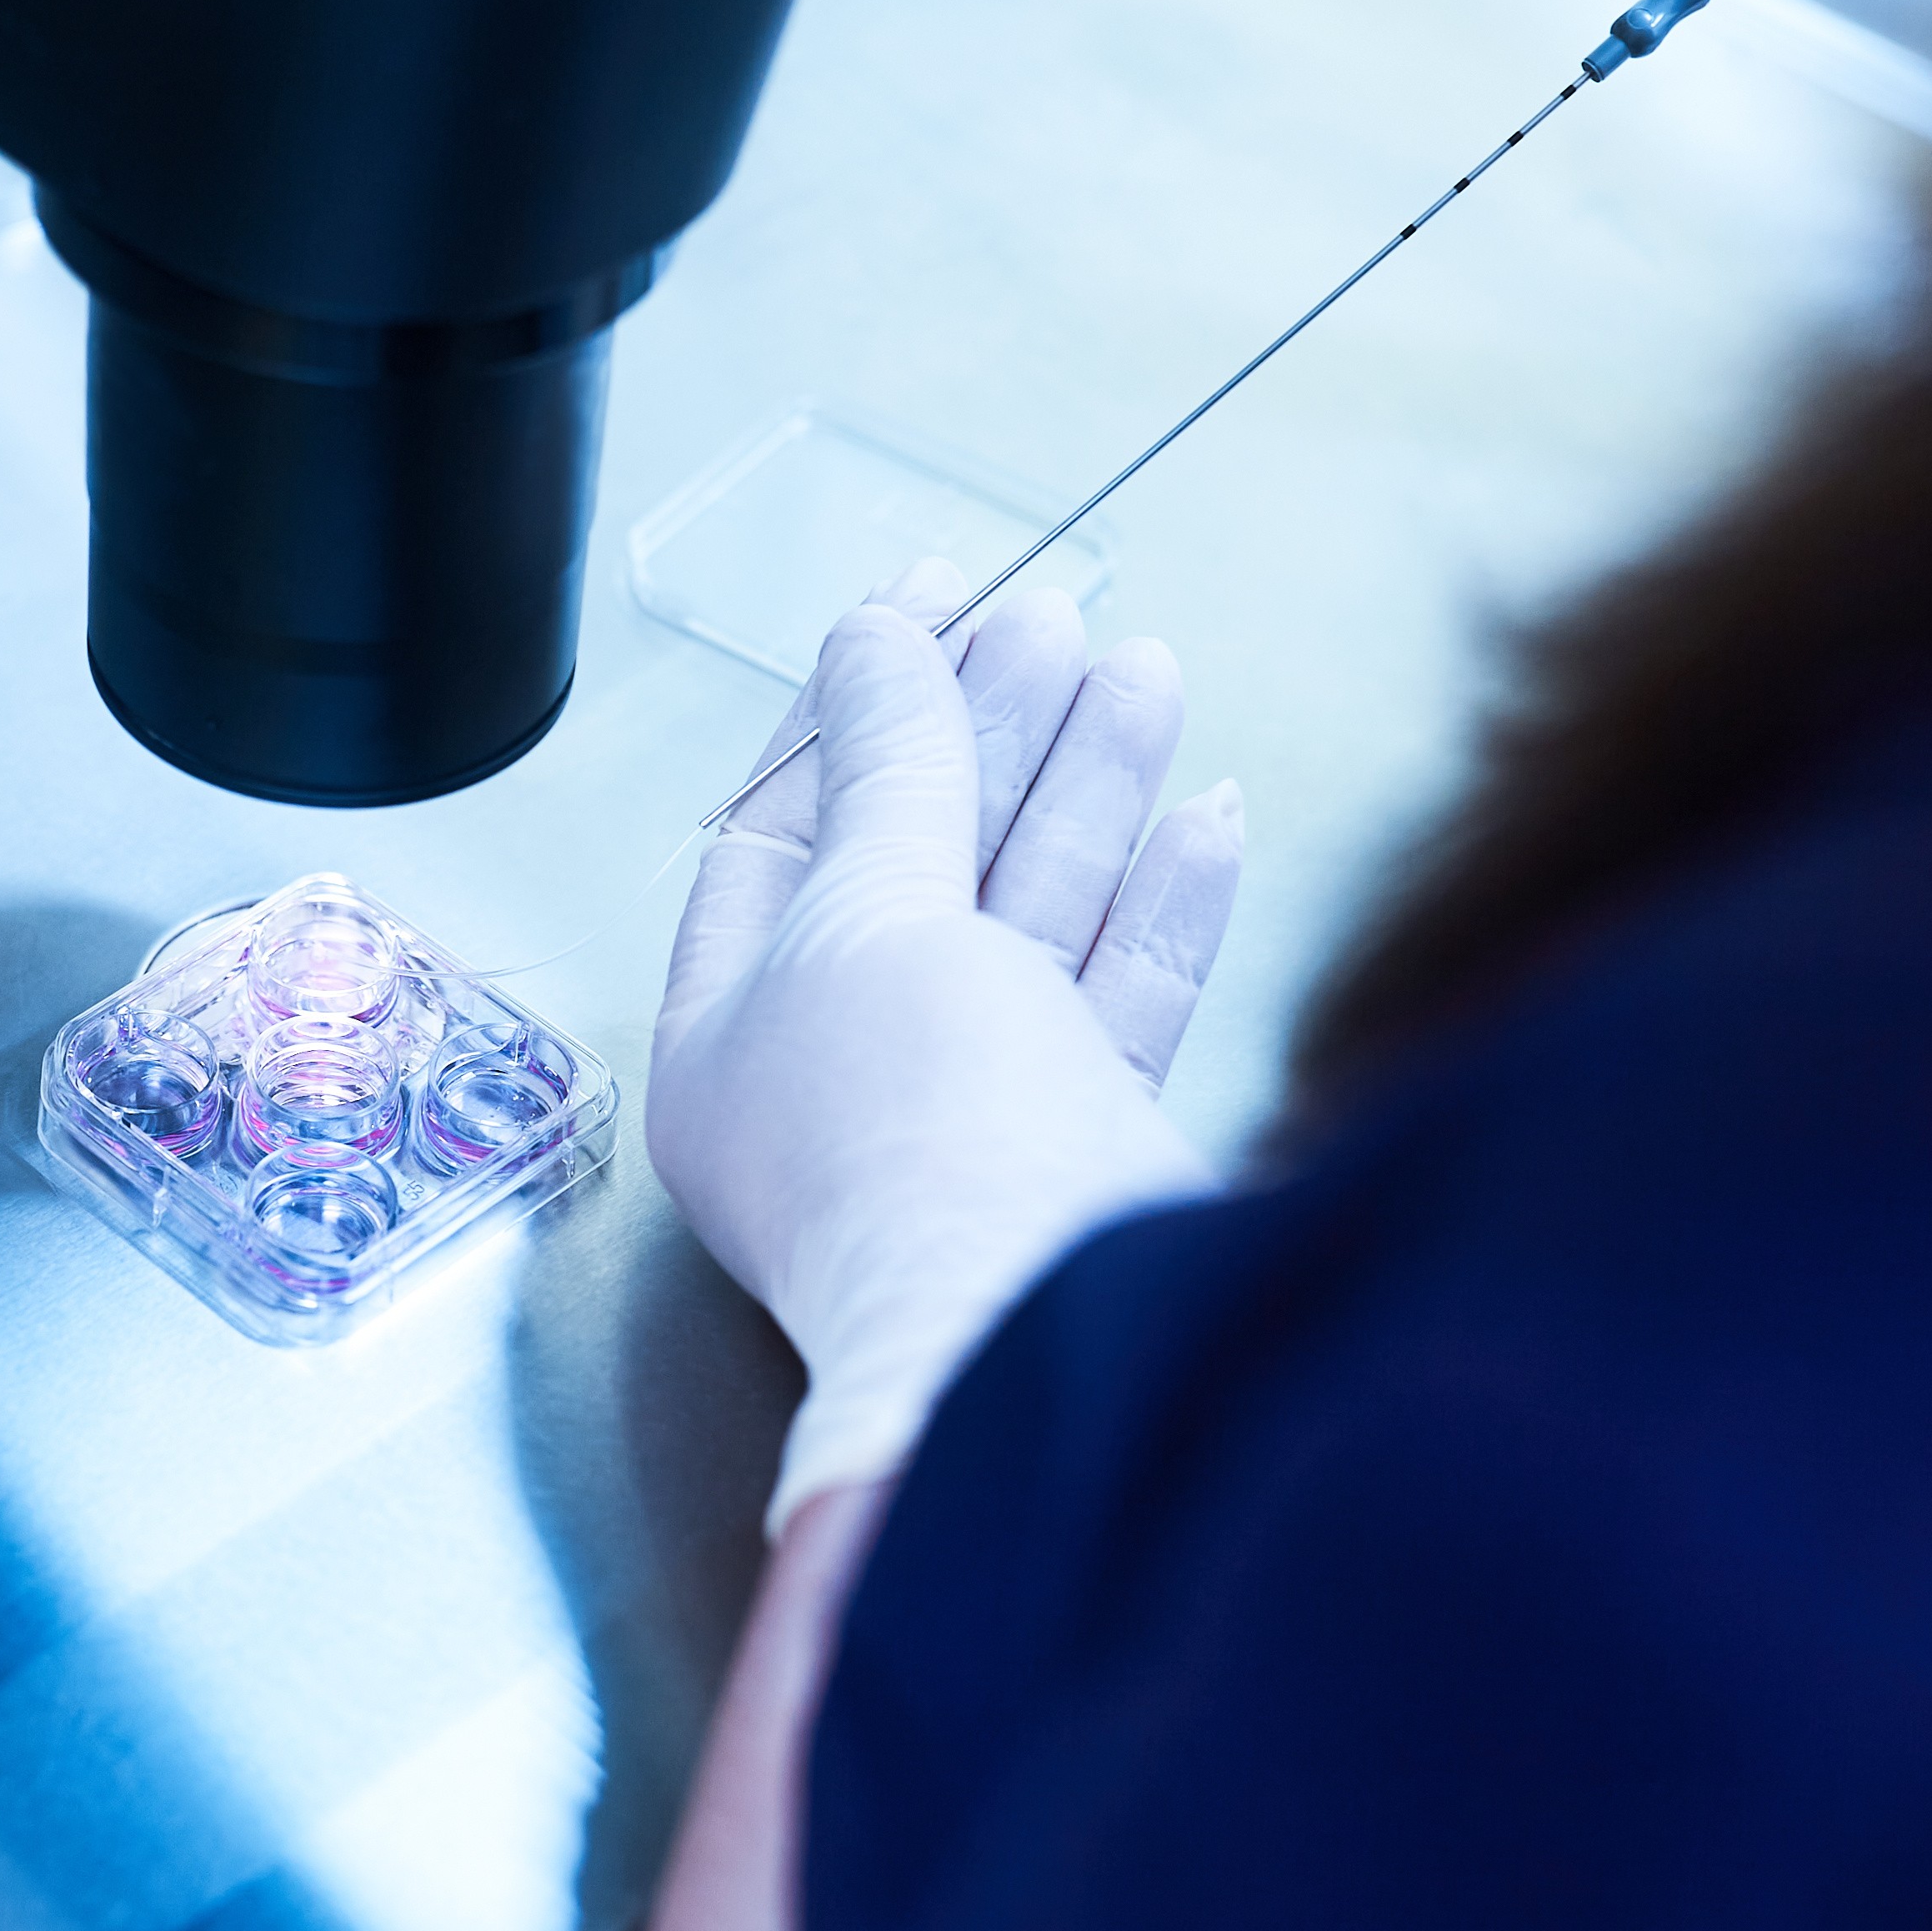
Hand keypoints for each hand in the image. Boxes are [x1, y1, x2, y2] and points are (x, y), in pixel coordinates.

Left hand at [651, 560, 1243, 1535]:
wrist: (1041, 1329)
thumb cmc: (914, 1150)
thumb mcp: (871, 911)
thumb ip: (889, 768)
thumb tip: (877, 651)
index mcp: (729, 1037)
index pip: (780, 828)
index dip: (853, 705)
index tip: (923, 601)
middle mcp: (839, 1082)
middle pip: (916, 860)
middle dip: (988, 731)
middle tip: (1048, 621)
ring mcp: (969, 1118)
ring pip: (1029, 915)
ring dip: (1086, 788)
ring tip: (1141, 667)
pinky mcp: (1082, 1148)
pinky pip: (1115, 998)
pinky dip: (1160, 903)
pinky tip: (1202, 814)